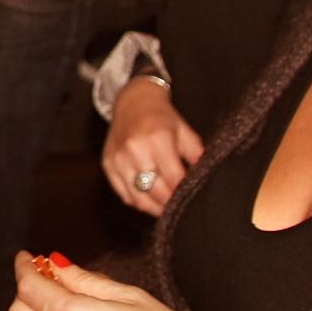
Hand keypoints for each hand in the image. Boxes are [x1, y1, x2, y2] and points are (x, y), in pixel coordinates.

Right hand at [102, 80, 203, 214]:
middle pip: (156, 191)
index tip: (191, 198)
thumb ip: (197, 156)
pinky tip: (150, 199)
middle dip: (171, 202)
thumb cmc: (162, 117)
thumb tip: (203, 180)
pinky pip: (124, 195)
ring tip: (167, 207)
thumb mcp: (184, 131)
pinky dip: (139, 202)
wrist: (132, 102)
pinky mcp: (108, 165)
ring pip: (139, 199)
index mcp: (157, 139)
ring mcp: (118, 159)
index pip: (174, 179)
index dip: (184, 192)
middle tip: (181, 205)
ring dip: (155, 208)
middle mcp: (135, 150)